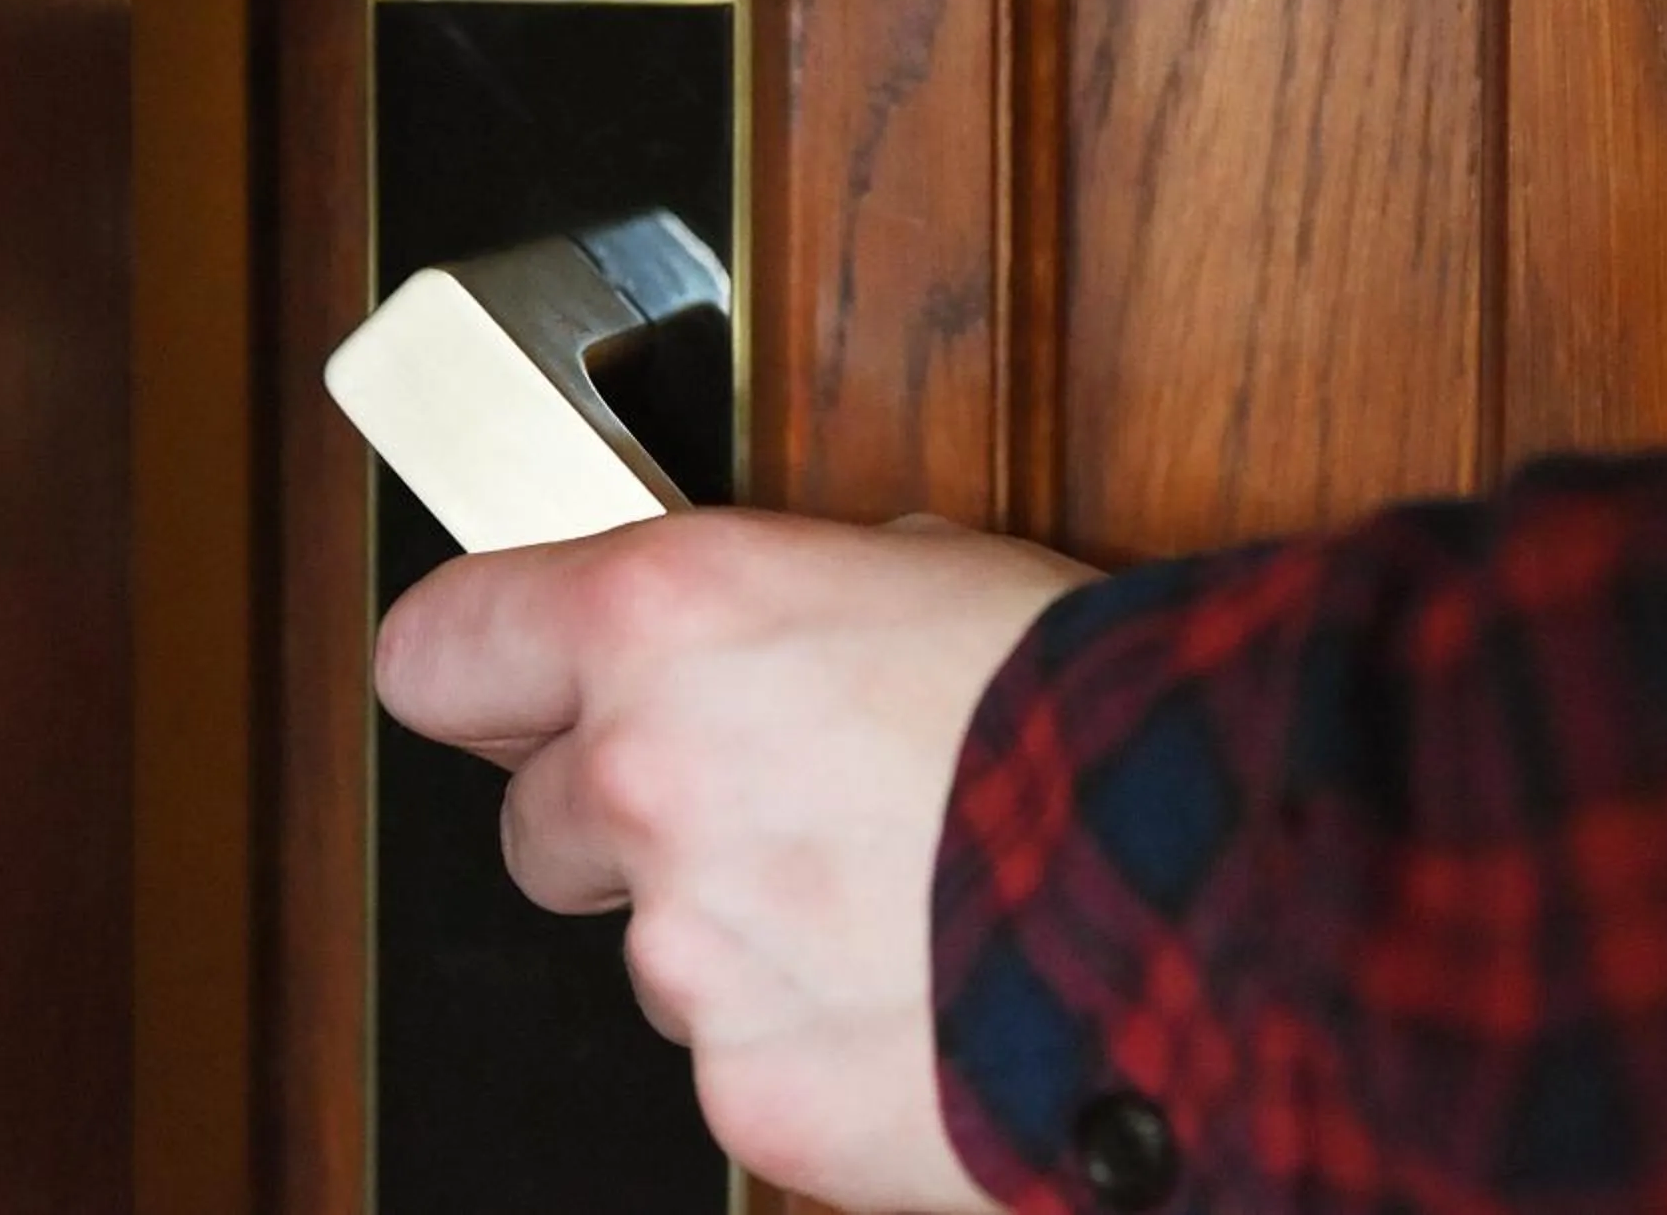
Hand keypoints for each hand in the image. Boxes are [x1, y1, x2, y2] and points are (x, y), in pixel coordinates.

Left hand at [373, 510, 1096, 1212]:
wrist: (1224, 885)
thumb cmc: (1100, 707)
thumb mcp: (931, 572)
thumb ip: (794, 607)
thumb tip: (785, 635)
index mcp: (667, 618)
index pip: (442, 648)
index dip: (482, 675)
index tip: (510, 690)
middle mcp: (643, 779)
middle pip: (536, 822)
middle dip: (628, 824)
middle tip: (770, 810)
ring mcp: (688, 952)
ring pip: (658, 955)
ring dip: (743, 936)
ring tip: (906, 903)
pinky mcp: (755, 1094)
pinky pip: (749, 1065)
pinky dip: (820, 1043)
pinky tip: (932, 995)